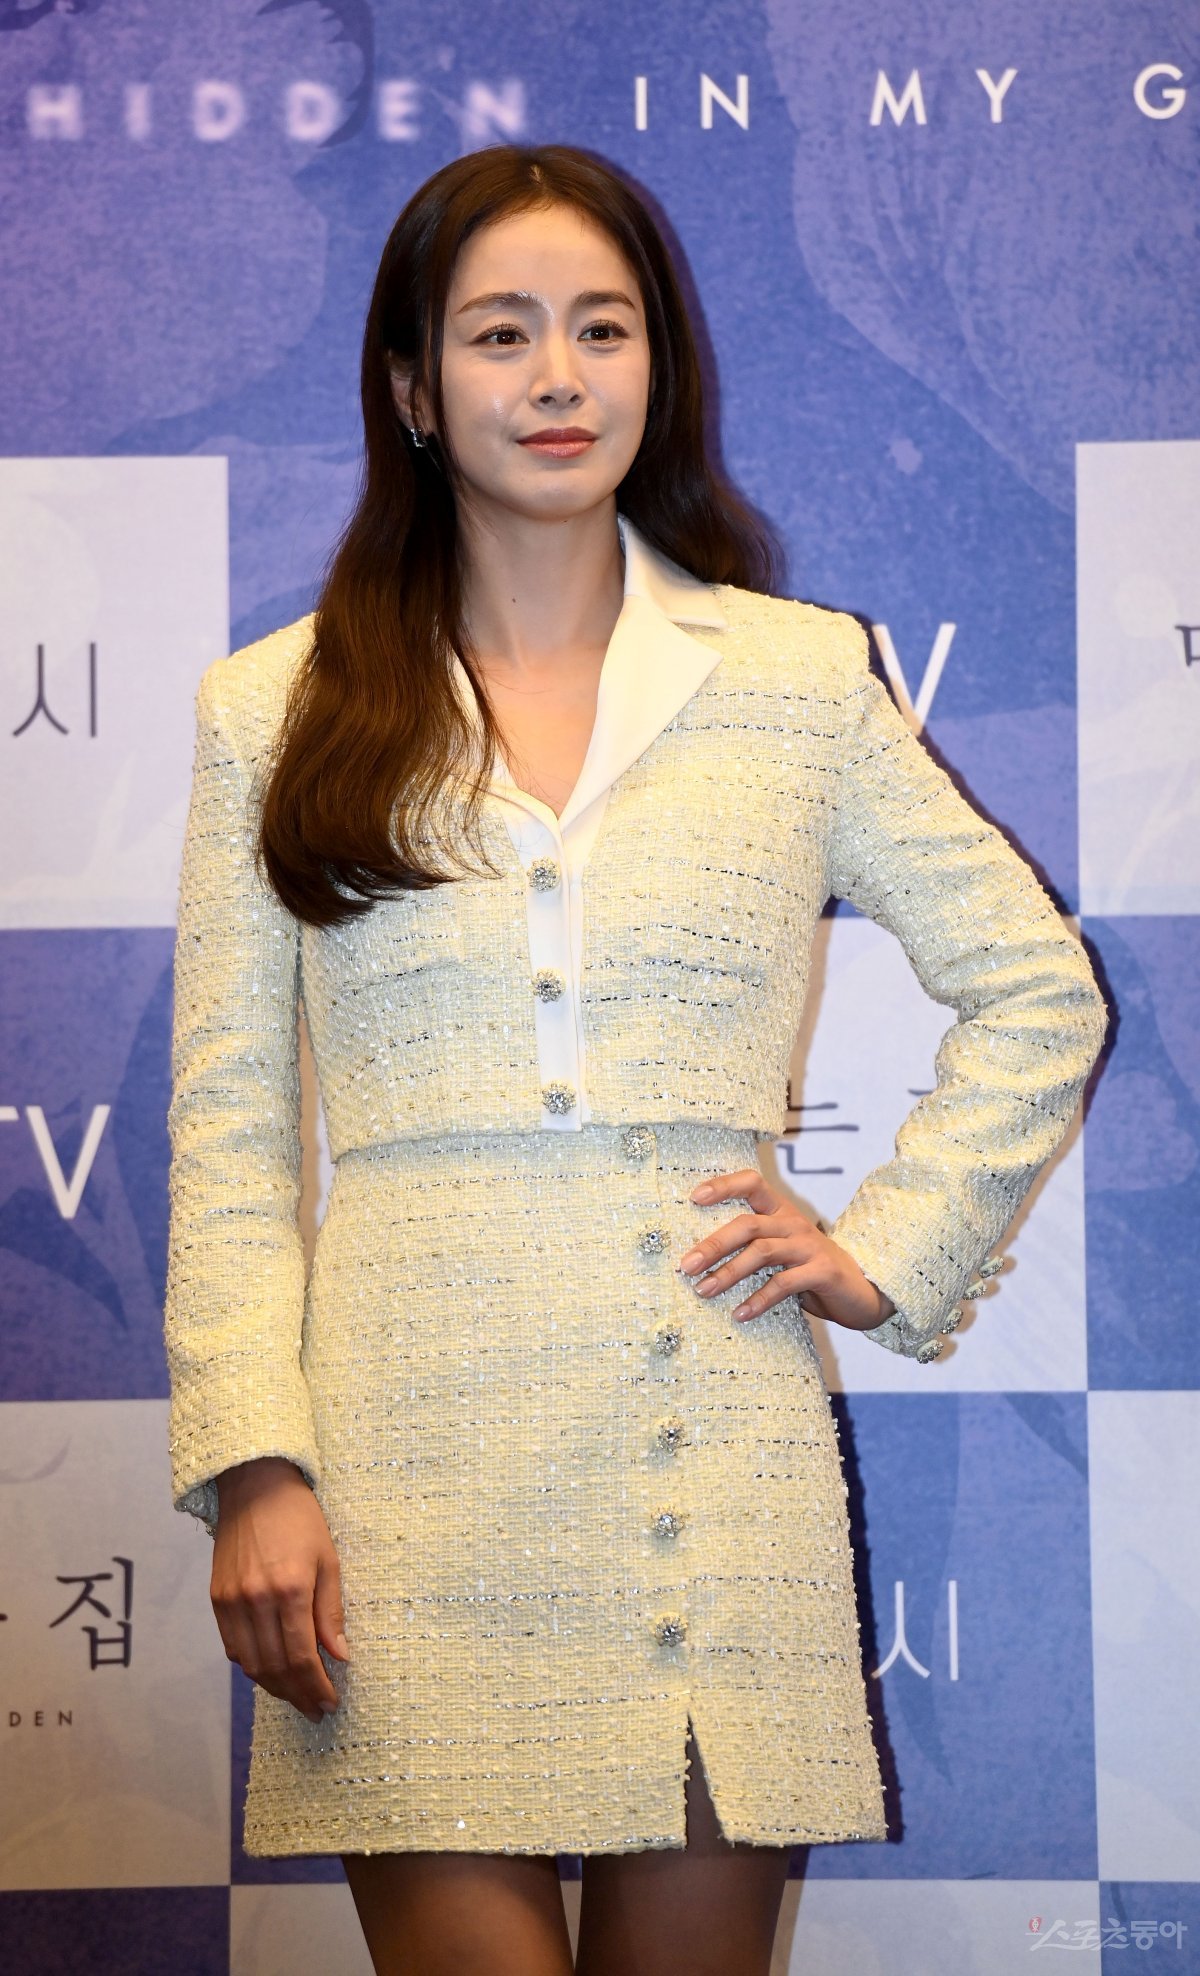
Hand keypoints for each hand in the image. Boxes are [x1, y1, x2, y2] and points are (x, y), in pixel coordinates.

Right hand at [211, 1457, 349, 1725]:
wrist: (254, 1486)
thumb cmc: (299, 1518)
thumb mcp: (328, 1560)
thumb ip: (331, 1612)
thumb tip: (340, 1657)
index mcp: (289, 1590)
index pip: (301, 1657)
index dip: (316, 1687)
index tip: (330, 1703)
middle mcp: (255, 1601)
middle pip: (274, 1668)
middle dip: (298, 1695)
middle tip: (316, 1710)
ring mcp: (231, 1602)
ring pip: (250, 1664)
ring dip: (274, 1688)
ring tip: (297, 1697)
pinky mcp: (216, 1599)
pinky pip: (232, 1647)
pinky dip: (251, 1667)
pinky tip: (270, 1672)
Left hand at [678, 1168, 897, 1331]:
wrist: (863, 1292)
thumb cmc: (810, 1270)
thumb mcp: (781, 1251)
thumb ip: (751, 1247)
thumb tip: (698, 1260)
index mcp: (781, 1211)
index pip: (752, 1183)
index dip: (724, 1186)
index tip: (694, 1198)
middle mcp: (794, 1223)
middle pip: (748, 1224)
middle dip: (713, 1244)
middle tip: (686, 1265)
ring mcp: (809, 1246)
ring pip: (762, 1252)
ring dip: (728, 1273)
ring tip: (703, 1291)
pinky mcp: (822, 1272)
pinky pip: (784, 1284)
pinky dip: (758, 1299)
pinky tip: (740, 1314)